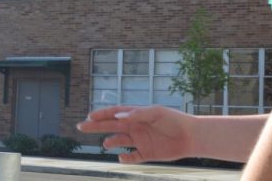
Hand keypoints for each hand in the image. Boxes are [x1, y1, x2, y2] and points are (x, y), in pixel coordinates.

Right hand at [77, 105, 195, 162]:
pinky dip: (125, 158)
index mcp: (137, 115)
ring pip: (120, 141)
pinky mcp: (147, 154)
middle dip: (96, 126)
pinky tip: (121, 158)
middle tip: (81, 127)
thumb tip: (117, 117)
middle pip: (112, 127)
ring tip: (105, 144)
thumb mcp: (155, 113)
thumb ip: (137, 114)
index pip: (115, 113)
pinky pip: (132, 157)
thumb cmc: (173, 120)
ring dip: (111, 142)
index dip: (102, 114)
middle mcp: (136, 127)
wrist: (190, 137)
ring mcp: (140, 141)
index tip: (89, 116)